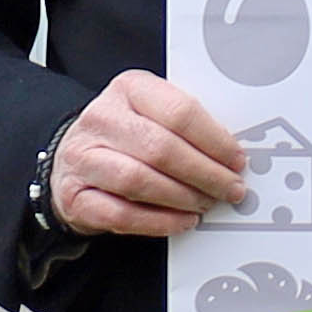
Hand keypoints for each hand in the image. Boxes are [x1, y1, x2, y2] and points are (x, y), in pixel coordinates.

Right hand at [50, 70, 249, 238]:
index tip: (237, 160)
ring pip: (139, 180)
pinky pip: (121, 214)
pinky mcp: (75, 195)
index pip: (179, 112)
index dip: (215, 141)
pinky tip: (182, 221)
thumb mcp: (155, 115)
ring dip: (183, 198)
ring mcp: (83, 157)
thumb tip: (232, 154)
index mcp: (129, 89)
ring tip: (206, 204)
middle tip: (229, 188)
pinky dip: (159, 222)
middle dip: (205, 174)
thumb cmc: (126, 137)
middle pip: (162, 149)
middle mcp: (102, 119)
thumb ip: (188, 127)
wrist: (75, 159)